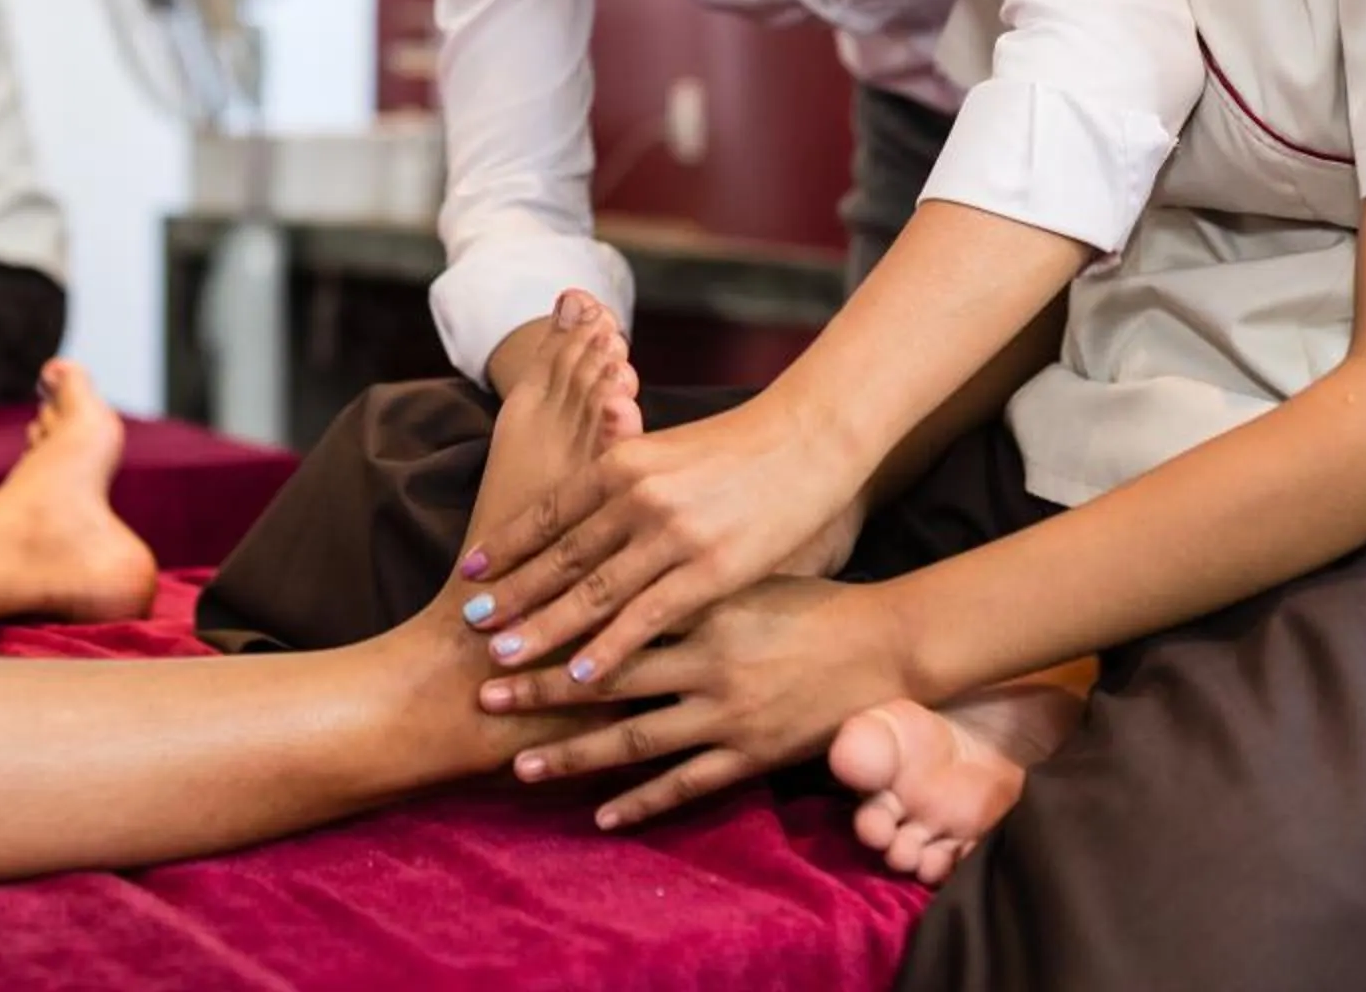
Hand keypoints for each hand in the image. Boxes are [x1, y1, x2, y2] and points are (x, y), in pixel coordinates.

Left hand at [458, 391, 866, 694]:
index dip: (508, 546)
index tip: (470, 575)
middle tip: (469, 627)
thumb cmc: (741, 446)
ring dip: (545, 631)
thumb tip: (582, 508)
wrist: (812, 438)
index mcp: (624, 464)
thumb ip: (625, 480)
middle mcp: (639, 498)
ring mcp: (675, 537)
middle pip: (561, 558)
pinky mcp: (713, 573)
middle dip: (513, 597)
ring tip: (503, 662)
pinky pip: (649, 620)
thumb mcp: (669, 452)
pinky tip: (582, 676)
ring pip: (595, 596)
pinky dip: (610, 649)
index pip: (550, 512)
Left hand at [479, 575, 908, 829]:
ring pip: (633, 738)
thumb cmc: (806, 598)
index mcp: (698, 603)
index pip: (608, 613)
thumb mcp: (737, 571)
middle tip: (484, 690)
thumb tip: (613, 549)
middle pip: (605, 677)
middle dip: (541, 687)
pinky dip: (641, 802)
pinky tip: (601, 816)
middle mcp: (705, 659)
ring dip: (572, 754)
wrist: (882, 645)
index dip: (551, 620)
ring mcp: (726, 712)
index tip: (500, 624)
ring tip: (518, 768)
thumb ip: (676, 569)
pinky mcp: (750, 754)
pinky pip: (685, 784)